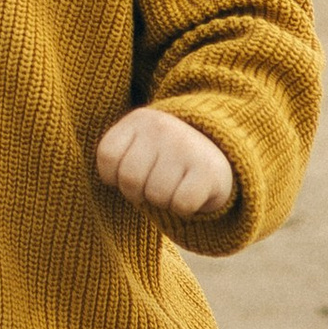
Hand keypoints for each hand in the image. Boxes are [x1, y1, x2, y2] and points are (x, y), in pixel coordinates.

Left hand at [97, 106, 235, 219]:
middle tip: (156, 183)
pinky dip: (185, 208)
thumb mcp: (140, 146)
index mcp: (139, 120)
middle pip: (129, 180)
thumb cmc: (167, 157)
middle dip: (139, 192)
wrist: (221, 150)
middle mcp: (161, 128)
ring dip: (163, 201)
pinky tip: (192, 191)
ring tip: (175, 185)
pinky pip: (182, 204)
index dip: (113, 175)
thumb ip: (119, 158)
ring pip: (156, 195)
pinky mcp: (208, 170)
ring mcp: (185, 146)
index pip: (107, 156)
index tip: (132, 172)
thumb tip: (107, 181)